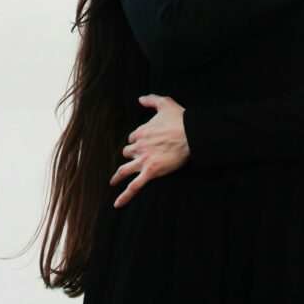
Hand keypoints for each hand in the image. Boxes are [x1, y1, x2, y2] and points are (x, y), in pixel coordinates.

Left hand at [109, 93, 190, 208]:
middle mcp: (139, 146)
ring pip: (125, 169)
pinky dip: (125, 195)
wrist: (190, 135)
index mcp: (141, 132)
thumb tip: (140, 99)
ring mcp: (143, 160)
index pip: (133, 138)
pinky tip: (117, 204)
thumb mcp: (165, 103)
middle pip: (128, 152)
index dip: (138, 140)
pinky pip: (134, 186)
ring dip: (118, 175)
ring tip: (113, 181)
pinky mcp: (150, 172)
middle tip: (138, 158)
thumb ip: (151, 100)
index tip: (144, 141)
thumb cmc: (180, 119)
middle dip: (132, 155)